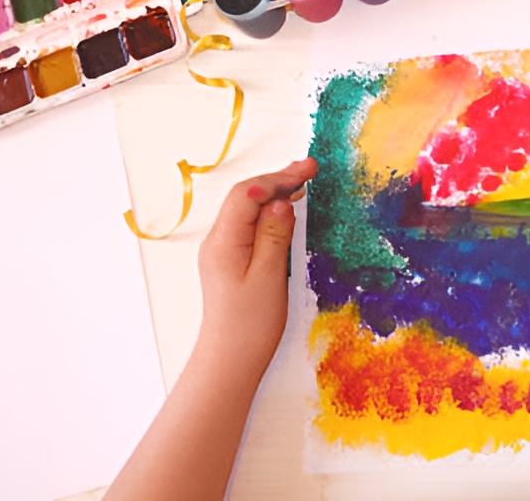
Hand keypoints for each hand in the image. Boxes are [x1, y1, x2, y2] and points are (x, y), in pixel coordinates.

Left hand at [196, 158, 317, 372]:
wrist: (230, 359)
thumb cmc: (251, 324)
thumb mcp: (270, 277)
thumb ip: (275, 235)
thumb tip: (281, 202)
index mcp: (224, 242)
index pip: (247, 195)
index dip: (278, 177)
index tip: (309, 169)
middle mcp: (218, 241)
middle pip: (245, 197)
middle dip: (277, 180)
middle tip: (311, 170)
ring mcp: (222, 250)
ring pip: (247, 210)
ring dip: (274, 194)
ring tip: (303, 183)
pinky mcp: (231, 260)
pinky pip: (249, 225)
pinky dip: (270, 213)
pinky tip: (287, 211)